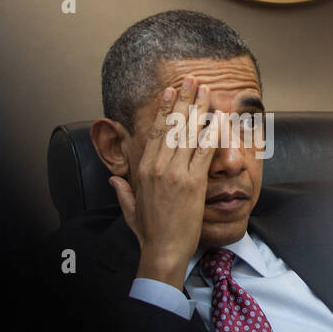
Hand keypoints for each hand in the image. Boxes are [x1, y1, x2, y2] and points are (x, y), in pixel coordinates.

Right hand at [108, 76, 217, 289]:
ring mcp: (176, 174)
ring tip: (208, 90)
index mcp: (143, 170)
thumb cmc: (148, 233)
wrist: (163, 251)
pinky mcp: (193, 183)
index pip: (156, 132)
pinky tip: (220, 117)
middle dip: (185, 100)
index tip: (171, 92)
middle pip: (173, 126)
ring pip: (189, 134)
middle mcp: (158, 167)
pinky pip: (205, 152)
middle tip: (193, 80)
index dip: (165, 109)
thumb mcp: (129, 209)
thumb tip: (113, 179)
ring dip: (200, 109)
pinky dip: (213, 133)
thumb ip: (122, 190)